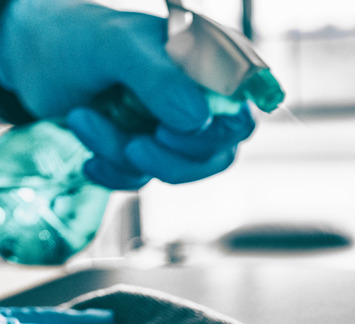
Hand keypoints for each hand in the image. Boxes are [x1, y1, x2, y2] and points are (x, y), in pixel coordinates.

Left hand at [0, 0, 255, 189]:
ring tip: (84, 121)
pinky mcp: (150, 152)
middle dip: (172, 157)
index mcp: (211, 61)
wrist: (32, 58)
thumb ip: (159, 79)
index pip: (247, 105)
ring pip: (183, 170)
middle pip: (221, 149)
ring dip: (129, 158)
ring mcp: (177, 129)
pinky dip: (115, 173)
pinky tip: (89, 157)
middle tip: (133, 144)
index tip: (169, 131)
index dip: (220, 129)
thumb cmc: (79, 38)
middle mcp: (203, 97)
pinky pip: (146, 179)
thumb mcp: (116, 47)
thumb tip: (197, 119)